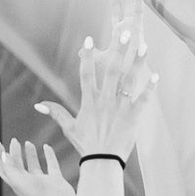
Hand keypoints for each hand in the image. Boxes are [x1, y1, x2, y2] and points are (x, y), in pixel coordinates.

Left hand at [0, 141, 75, 195]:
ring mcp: (43, 182)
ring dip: (30, 154)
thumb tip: (4, 155)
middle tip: (14, 141)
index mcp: (17, 184)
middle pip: (18, 166)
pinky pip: (51, 165)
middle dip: (15, 153)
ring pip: (34, 166)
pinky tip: (46, 146)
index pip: (5, 168)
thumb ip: (10, 168)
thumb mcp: (18, 181)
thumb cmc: (37, 195)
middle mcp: (28, 183)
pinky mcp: (55, 180)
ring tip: (27, 143)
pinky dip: (49, 155)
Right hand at [68, 0, 155, 159]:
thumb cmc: (85, 145)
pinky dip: (150, 88)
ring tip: (144, 46)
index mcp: (89, 102)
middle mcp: (104, 101)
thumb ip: (55, 113)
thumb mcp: (69, 127)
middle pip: (111, 70)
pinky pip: (143, 100)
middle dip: (118, 51)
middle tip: (125, 33)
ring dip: (137, 63)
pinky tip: (157, 76)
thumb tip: (37, 105)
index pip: (86, 74)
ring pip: (129, 81)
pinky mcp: (133, 118)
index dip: (87, 56)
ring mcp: (119, 108)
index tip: (89, 39)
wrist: (102, 163)